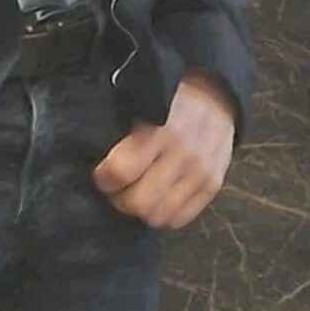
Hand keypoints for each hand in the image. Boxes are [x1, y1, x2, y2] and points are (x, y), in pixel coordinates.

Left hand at [94, 72, 237, 228]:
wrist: (216, 91)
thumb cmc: (170, 97)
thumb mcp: (143, 100)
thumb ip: (122, 130)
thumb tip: (94, 157)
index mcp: (161, 129)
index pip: (120, 172)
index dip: (105, 177)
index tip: (103, 171)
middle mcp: (184, 154)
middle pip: (138, 203)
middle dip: (121, 198)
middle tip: (120, 186)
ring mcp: (201, 173)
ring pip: (158, 216)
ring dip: (143, 208)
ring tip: (140, 190)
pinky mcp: (213, 185)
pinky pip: (180, 219)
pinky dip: (164, 212)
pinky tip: (160, 196)